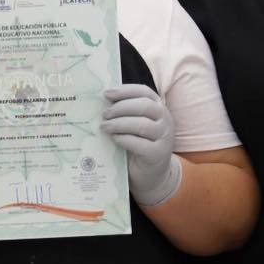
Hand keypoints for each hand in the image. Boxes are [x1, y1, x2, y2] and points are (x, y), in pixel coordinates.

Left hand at [102, 84, 181, 206]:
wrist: (150, 172)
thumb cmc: (137, 143)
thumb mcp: (131, 124)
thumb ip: (122, 112)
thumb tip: (99, 102)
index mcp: (157, 107)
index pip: (144, 92)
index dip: (125, 90)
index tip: (106, 94)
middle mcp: (165, 119)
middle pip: (144, 106)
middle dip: (121, 108)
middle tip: (104, 114)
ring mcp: (164, 137)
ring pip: (142, 125)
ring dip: (119, 124)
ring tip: (104, 127)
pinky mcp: (158, 154)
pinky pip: (141, 144)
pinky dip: (124, 139)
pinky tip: (114, 138)